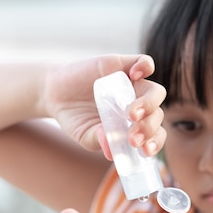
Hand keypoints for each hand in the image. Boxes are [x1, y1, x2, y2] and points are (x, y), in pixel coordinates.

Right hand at [45, 54, 166, 157]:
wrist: (56, 94)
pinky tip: (134, 75)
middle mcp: (139, 105)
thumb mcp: (85, 134)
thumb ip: (99, 141)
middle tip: (132, 138)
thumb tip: (110, 151)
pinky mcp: (123, 65)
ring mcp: (133, 85)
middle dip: (148, 128)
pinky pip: (144, 61)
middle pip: (157, 114)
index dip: (155, 142)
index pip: (155, 134)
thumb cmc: (76, 118)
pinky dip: (145, 66)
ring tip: (131, 114)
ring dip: (149, 104)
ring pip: (155, 92)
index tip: (145, 151)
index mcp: (135, 125)